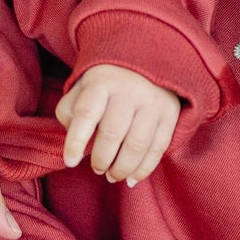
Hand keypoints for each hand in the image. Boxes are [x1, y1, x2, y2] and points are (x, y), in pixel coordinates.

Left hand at [55, 64, 182, 183]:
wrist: (148, 61)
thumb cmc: (106, 83)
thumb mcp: (81, 87)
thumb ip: (70, 111)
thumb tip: (75, 141)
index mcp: (102, 81)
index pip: (86, 114)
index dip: (76, 142)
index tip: (70, 162)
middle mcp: (129, 90)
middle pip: (112, 134)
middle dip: (101, 160)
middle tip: (97, 169)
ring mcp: (152, 102)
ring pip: (136, 146)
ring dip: (122, 169)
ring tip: (112, 176)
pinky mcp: (170, 114)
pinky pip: (157, 149)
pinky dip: (143, 169)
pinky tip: (131, 178)